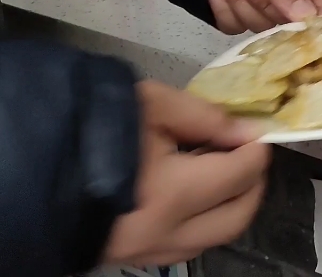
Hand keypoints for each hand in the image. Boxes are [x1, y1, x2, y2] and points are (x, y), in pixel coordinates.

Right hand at [103, 81, 270, 266]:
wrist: (18, 159)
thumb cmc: (86, 123)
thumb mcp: (149, 103)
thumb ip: (205, 116)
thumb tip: (245, 131)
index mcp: (173, 194)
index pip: (242, 174)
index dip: (257, 149)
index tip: (257, 131)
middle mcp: (164, 234)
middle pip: (238, 216)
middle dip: (253, 183)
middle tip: (249, 153)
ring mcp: (144, 252)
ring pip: (212, 236)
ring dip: (229, 204)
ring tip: (222, 168)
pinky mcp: (127, 257)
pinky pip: (182, 245)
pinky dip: (200, 219)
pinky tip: (191, 190)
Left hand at [210, 0, 321, 33]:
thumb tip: (305, 17)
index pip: (319, 5)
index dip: (310, 18)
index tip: (293, 21)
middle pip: (283, 20)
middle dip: (259, 0)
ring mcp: (259, 5)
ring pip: (257, 25)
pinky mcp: (234, 12)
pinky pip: (233, 25)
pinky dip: (221, 7)